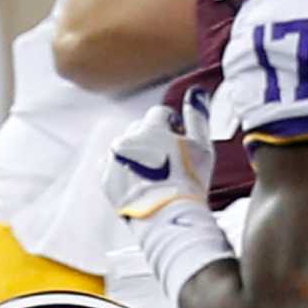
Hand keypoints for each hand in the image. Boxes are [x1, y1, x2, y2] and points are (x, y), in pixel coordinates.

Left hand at [106, 96, 212, 220]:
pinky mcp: (105, 179)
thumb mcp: (201, 146)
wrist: (166, 216)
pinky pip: (112, 165)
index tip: (179, 140)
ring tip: (154, 173)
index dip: (172, 126)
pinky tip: (140, 181)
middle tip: (168, 159)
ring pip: (125, 147)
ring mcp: (112, 160)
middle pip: (140, 128)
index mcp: (149, 128)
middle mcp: (126, 140)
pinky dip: (124, 169)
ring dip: (137, 153)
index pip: (159, 113)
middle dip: (153, 138)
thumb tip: (196, 92)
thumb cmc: (189, 181)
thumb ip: (198, 116)